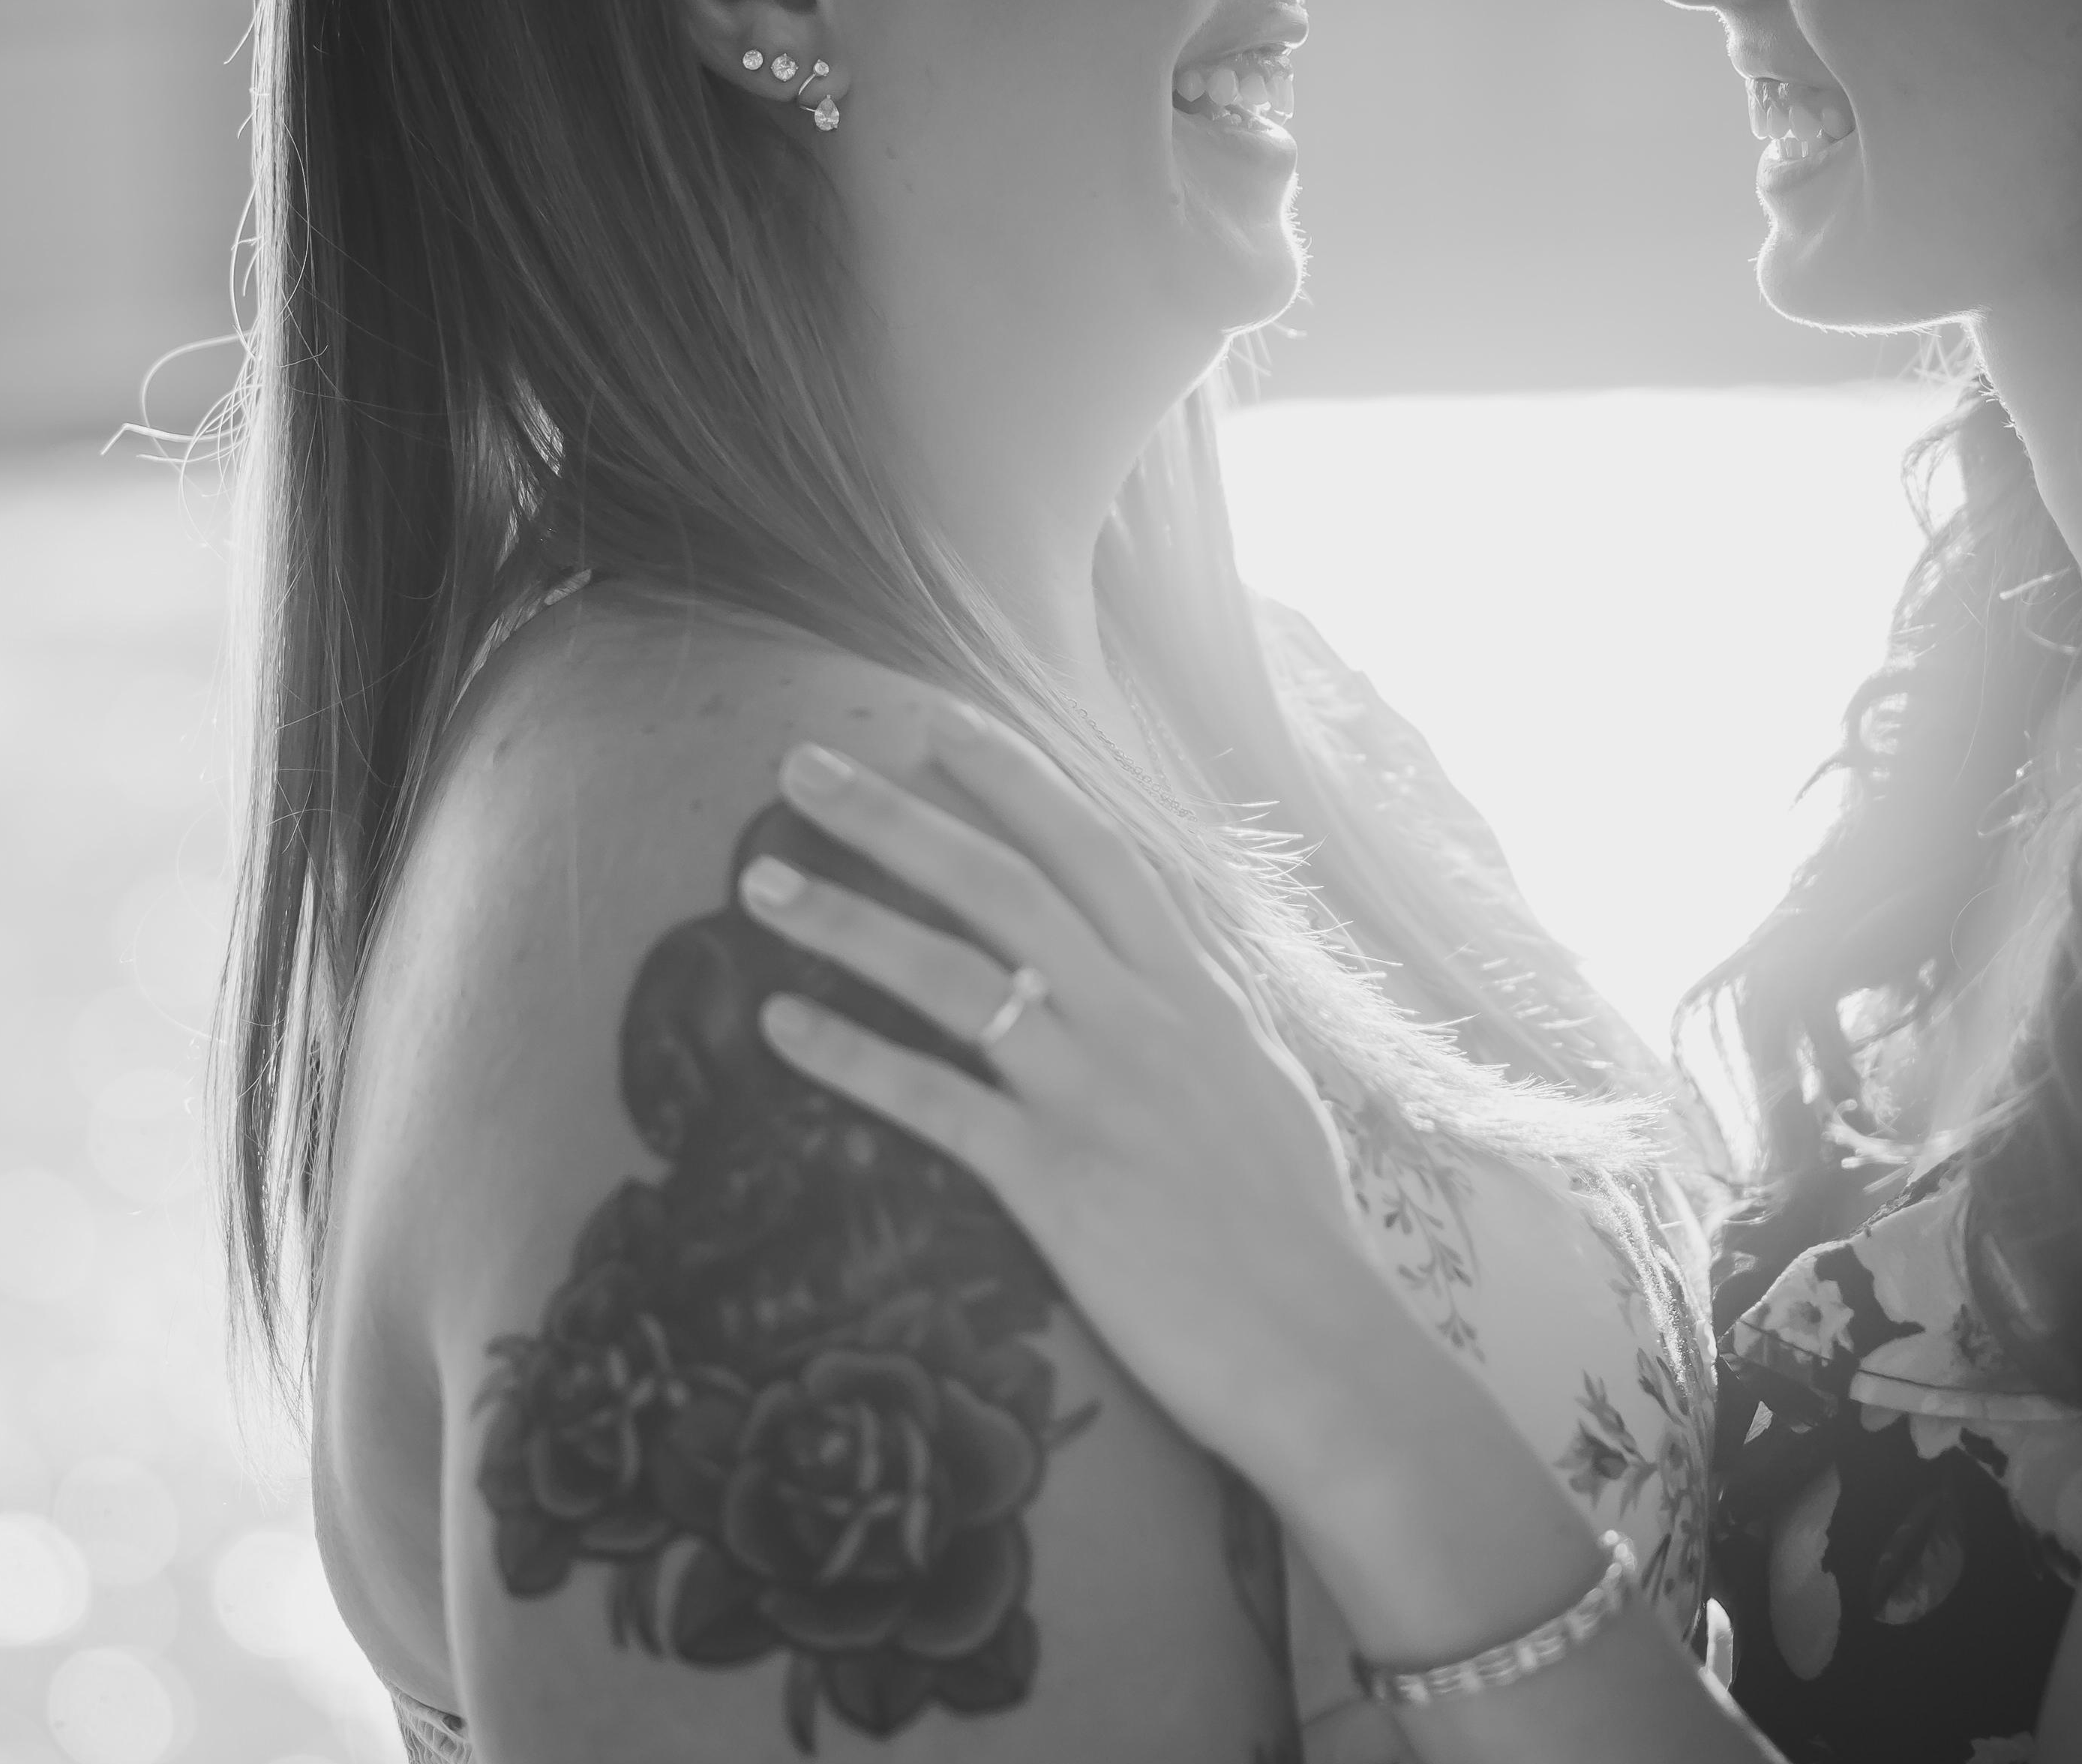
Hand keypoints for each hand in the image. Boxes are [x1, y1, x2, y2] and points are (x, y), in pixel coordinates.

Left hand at [738, 707, 1423, 1501]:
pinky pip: (932, 1102)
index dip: (1015, 783)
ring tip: (757, 882)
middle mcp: (1145, 1021)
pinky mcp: (1058, 1183)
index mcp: (1200, 993)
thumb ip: (1211, 1019)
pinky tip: (779, 1026)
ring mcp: (1099, 1097)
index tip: (937, 725)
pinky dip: (849, 1058)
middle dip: (896, 816)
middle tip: (801, 767)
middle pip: (1005, 884)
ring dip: (846, 919)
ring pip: (952, 976)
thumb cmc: (1301, 1239)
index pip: (1097, 853)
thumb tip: (1189, 970)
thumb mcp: (1267, 1091)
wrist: (1324, 1356)